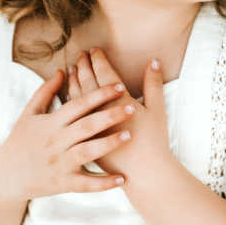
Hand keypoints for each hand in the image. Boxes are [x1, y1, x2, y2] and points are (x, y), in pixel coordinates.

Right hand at [0, 69, 132, 200]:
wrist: (4, 176)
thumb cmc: (19, 142)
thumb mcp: (28, 114)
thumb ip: (45, 92)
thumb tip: (62, 70)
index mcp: (50, 123)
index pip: (78, 105)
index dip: (98, 94)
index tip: (119, 86)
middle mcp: (56, 142)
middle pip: (86, 126)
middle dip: (110, 115)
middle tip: (133, 106)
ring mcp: (59, 164)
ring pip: (87, 152)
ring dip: (109, 144)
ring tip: (129, 136)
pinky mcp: (62, 184)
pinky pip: (85, 184)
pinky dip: (103, 183)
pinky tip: (122, 179)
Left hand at [68, 49, 171, 180]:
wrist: (143, 174)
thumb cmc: (153, 142)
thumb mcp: (158, 110)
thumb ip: (154, 84)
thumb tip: (153, 61)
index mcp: (118, 102)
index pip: (103, 75)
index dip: (98, 60)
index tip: (94, 50)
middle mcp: (99, 113)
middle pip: (86, 84)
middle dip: (82, 67)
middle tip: (81, 56)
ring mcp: (89, 127)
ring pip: (75, 100)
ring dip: (72, 83)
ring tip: (71, 70)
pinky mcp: (84, 139)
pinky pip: (70, 119)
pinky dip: (68, 104)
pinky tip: (67, 98)